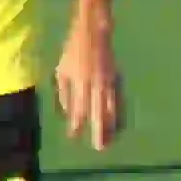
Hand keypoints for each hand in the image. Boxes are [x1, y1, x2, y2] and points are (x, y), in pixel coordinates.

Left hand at [54, 27, 126, 151]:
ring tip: (109, 142)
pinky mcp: (117, 80)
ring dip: (111, 127)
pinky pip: (119, 102)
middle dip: (98, 131)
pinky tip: (118, 127)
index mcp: (78, 81)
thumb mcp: (62, 70)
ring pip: (111, 109)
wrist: (94, 32)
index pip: (77, 108)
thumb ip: (64, 92)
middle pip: (97, 112)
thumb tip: (67, 113)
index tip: (73, 136)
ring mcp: (108, 82)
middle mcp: (94, 84)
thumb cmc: (73, 51)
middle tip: (98, 148)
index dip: (75, 123)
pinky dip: (119, 116)